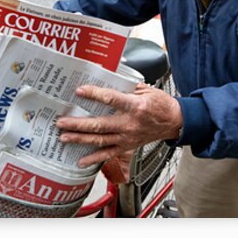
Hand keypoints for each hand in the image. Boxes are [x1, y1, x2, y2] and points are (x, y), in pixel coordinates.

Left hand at [56, 82, 181, 168]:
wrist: (175, 122)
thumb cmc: (161, 104)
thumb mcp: (146, 89)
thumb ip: (126, 85)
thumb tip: (107, 77)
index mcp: (135, 106)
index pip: (111, 99)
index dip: (94, 94)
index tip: (79, 91)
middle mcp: (129, 124)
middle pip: (99, 125)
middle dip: (78, 124)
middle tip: (61, 122)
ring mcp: (127, 137)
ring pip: (100, 140)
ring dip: (80, 139)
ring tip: (64, 137)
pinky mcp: (127, 146)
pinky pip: (108, 155)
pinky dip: (93, 159)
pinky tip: (80, 160)